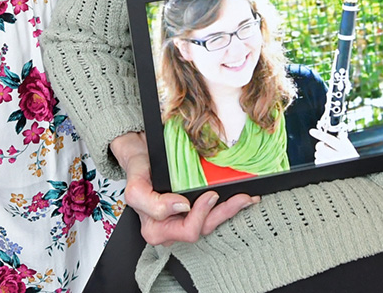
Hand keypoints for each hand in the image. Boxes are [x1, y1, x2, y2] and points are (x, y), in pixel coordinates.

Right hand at [112, 132, 256, 245]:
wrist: (139, 152)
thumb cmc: (137, 170)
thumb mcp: (136, 187)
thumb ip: (152, 203)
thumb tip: (181, 206)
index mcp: (157, 229)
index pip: (187, 231)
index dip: (201, 214)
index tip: (210, 194)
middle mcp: (172, 228)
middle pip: (204, 228)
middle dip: (224, 213)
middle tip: (240, 196)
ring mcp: (184, 218)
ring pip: (212, 222)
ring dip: (230, 209)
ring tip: (246, 197)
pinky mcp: (195, 208)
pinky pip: (213, 212)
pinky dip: (228, 204)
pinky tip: (241, 195)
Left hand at [309, 128, 358, 164]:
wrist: (354, 171)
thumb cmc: (351, 158)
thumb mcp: (349, 147)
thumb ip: (342, 139)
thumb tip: (333, 132)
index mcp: (344, 148)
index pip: (329, 139)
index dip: (319, 134)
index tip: (312, 131)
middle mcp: (338, 156)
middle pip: (321, 147)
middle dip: (320, 145)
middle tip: (324, 146)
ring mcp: (332, 164)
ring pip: (318, 154)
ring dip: (319, 153)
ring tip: (326, 154)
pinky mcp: (327, 169)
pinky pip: (317, 162)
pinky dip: (319, 160)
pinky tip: (325, 160)